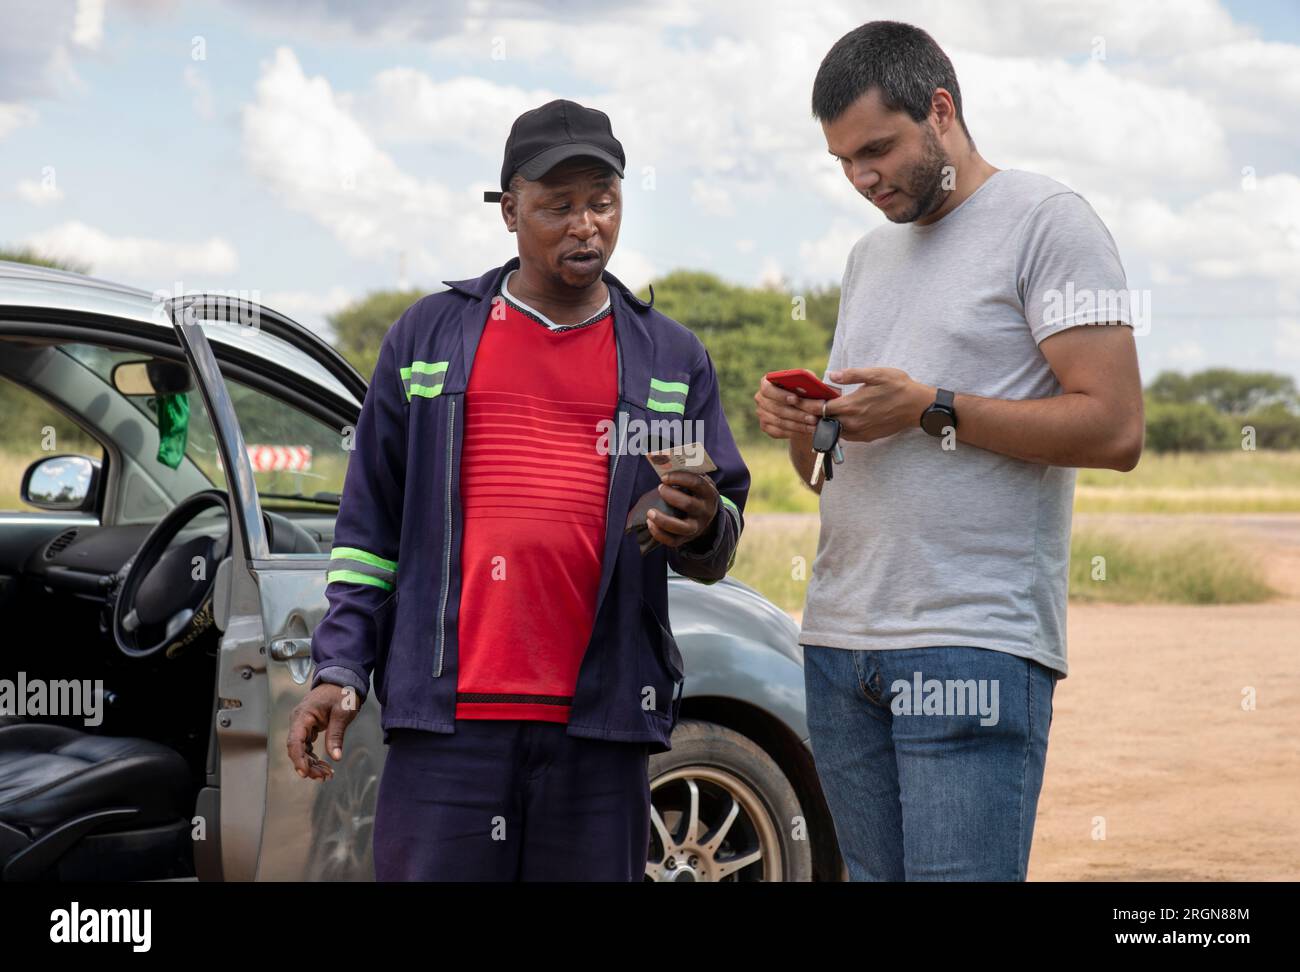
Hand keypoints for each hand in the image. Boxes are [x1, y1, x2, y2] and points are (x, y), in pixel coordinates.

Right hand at [286, 683, 360, 780]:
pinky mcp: (308, 728)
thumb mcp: (342, 713)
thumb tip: (336, 756)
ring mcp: (302, 725)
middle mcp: (299, 721)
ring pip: (302, 750)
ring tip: (326, 775)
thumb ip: (336, 734)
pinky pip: (307, 746)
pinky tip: (324, 766)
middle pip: (297, 748)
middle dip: (307, 765)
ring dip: (312, 764)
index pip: (295, 740)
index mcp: (303, 715)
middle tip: (323, 777)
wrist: (342, 681)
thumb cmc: (341, 693)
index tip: (304, 772)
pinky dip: (314, 757)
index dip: (298, 758)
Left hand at [645, 471, 719, 547]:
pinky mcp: (686, 539)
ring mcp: (696, 527)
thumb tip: (666, 463)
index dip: (679, 478)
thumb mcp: (699, 482)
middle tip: (660, 489)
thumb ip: (688, 473)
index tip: (664, 477)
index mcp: (709, 494)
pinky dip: (659, 534)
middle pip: (688, 504)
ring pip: (681, 527)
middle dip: (671, 496)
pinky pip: (673, 541)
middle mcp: (705, 512)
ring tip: (649, 512)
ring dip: (663, 520)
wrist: (706, 516)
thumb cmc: (696, 493)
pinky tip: (650, 523)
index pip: (697, 483)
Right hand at [754, 376, 816, 440]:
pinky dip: (795, 431)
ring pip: (780, 422)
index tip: (796, 399)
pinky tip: (808, 430)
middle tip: (814, 417)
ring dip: (799, 424)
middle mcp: (761, 398)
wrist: (801, 406)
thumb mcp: (807, 383)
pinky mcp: (765, 426)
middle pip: (777, 408)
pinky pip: (780, 431)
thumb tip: (814, 388)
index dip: (781, 395)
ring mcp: (762, 413)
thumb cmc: (803, 390)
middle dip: (798, 413)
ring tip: (814, 425)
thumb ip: (808, 383)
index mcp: (767, 382)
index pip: (768, 389)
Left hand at [789, 368, 933, 442]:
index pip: (820, 409)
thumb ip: (852, 375)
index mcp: (852, 406)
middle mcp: (854, 422)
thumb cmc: (898, 386)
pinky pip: (846, 435)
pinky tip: (836, 418)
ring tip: (816, 411)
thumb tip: (831, 376)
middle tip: (801, 406)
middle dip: (811, 414)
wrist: (918, 407)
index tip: (795, 400)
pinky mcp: (867, 437)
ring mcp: (860, 432)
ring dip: (825, 422)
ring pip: (834, 430)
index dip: (805, 405)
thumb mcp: (876, 374)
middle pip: (824, 421)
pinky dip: (837, 428)